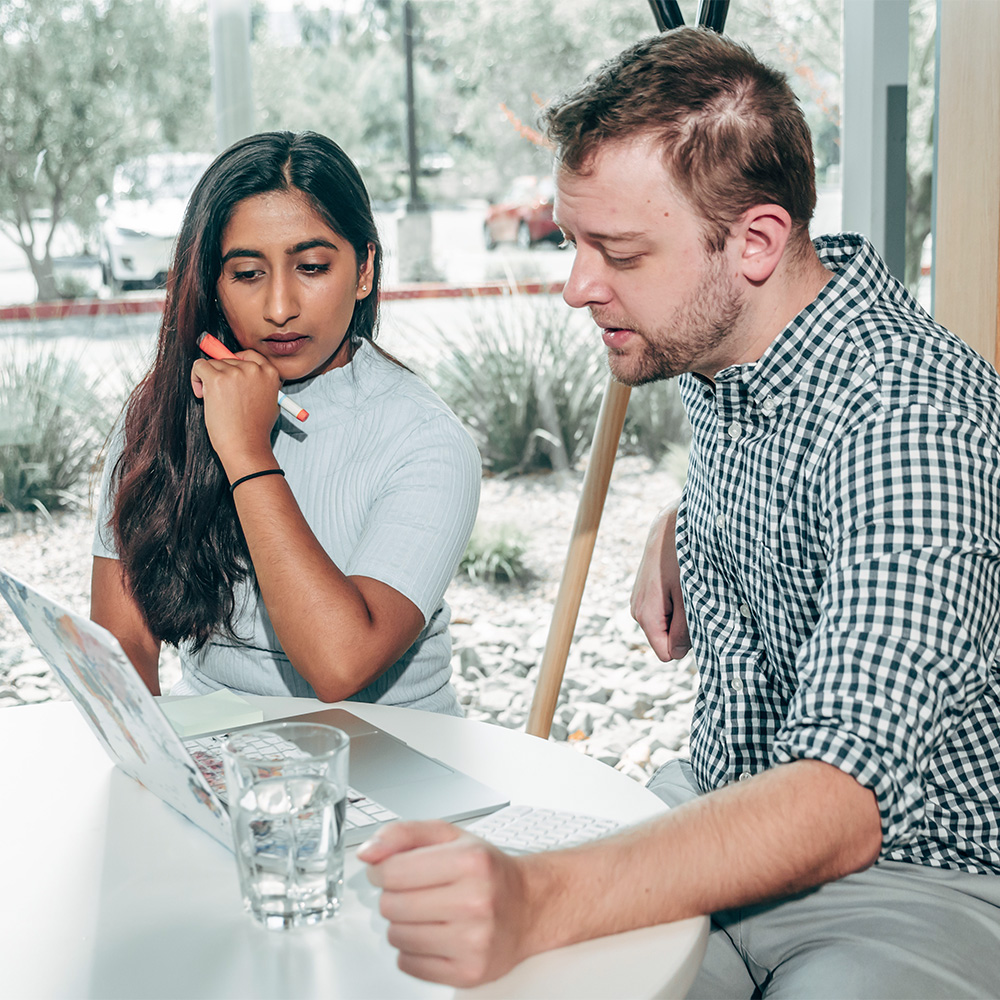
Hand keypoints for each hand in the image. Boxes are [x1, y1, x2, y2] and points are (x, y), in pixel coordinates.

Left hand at [190, 350, 279, 474]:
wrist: (246, 446)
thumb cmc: (255, 430)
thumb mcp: (270, 403)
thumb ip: (259, 385)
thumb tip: (241, 372)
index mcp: (270, 373)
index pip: (249, 355)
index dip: (235, 362)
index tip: (228, 372)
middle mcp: (253, 369)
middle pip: (228, 359)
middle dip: (221, 375)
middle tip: (221, 396)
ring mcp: (234, 372)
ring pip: (212, 364)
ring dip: (208, 379)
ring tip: (214, 401)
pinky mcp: (216, 378)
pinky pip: (199, 366)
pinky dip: (196, 378)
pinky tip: (202, 395)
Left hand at [359, 820, 531, 987]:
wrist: (529, 906)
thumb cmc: (487, 870)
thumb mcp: (449, 836)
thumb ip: (402, 834)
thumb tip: (367, 853)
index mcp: (470, 861)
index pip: (393, 871)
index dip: (382, 870)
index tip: (389, 870)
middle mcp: (475, 902)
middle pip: (391, 906)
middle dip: (394, 896)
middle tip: (415, 890)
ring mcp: (473, 941)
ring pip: (396, 936)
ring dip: (402, 923)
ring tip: (427, 912)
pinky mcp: (469, 972)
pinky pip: (408, 965)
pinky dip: (412, 950)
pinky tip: (434, 934)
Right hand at [630, 504, 689, 660]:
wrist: (670, 527)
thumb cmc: (682, 561)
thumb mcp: (688, 598)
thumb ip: (683, 631)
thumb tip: (676, 653)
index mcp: (646, 616)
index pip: (666, 653)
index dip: (685, 643)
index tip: (696, 621)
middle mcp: (637, 611)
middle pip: (665, 639)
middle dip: (682, 627)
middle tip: (693, 600)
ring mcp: (639, 600)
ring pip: (665, 623)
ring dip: (679, 613)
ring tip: (687, 588)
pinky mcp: (644, 591)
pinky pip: (662, 610)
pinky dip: (674, 601)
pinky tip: (679, 582)